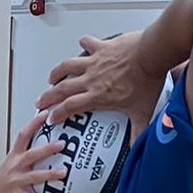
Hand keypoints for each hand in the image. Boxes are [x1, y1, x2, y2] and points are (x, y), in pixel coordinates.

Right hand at [0, 113, 69, 192]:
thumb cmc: (7, 178)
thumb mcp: (13, 161)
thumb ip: (27, 151)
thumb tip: (45, 138)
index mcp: (14, 156)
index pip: (24, 135)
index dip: (33, 124)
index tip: (45, 114)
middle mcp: (15, 166)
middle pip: (31, 155)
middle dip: (46, 149)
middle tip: (62, 144)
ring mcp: (17, 181)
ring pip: (34, 177)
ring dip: (49, 174)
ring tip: (63, 173)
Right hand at [37, 31, 158, 131]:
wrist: (151, 54)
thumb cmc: (147, 80)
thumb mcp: (142, 113)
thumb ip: (138, 133)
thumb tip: (136, 149)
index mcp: (97, 96)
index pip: (69, 107)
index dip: (57, 114)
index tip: (50, 118)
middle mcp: (91, 79)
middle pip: (62, 89)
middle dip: (48, 96)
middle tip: (41, 101)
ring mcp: (94, 62)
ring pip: (67, 66)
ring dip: (57, 72)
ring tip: (51, 77)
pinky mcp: (101, 47)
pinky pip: (87, 43)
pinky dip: (83, 43)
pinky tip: (82, 44)